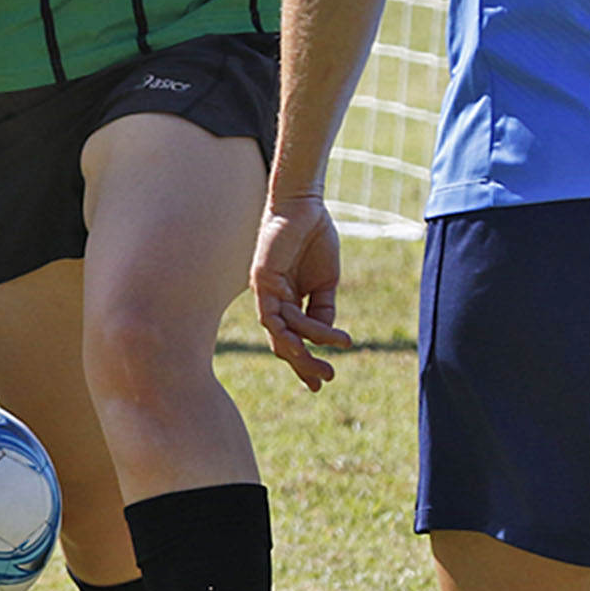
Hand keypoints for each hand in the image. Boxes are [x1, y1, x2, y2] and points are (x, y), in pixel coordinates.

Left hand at [250, 193, 352, 390]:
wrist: (305, 208)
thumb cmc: (314, 239)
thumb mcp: (325, 282)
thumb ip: (324, 309)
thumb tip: (328, 338)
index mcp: (287, 302)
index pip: (291, 339)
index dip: (305, 362)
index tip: (322, 382)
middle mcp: (272, 301)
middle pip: (282, 343)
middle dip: (302, 365)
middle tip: (325, 381)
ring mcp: (265, 293)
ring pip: (279, 334)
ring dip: (301, 354)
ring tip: (325, 368)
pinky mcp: (261, 282)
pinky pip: (275, 315)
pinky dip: (296, 329)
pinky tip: (314, 340)